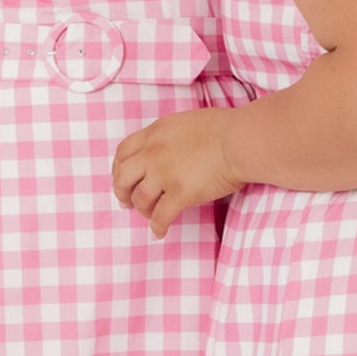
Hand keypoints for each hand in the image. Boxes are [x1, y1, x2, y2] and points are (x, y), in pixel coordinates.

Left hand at [112, 108, 243, 238]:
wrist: (239, 141)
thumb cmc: (224, 128)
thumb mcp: (186, 122)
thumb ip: (171, 137)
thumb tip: (171, 151)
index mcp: (155, 132)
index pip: (123, 152)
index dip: (118, 168)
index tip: (120, 177)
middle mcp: (153, 153)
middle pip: (123, 177)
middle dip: (122, 192)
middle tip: (126, 202)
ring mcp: (164, 174)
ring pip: (139, 199)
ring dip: (142, 210)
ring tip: (149, 215)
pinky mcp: (179, 194)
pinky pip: (161, 216)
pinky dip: (158, 227)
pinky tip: (159, 233)